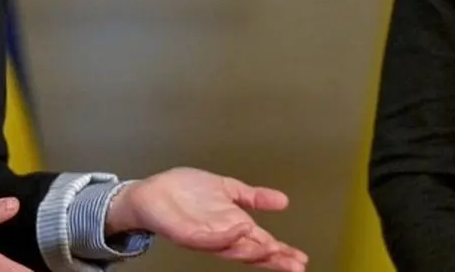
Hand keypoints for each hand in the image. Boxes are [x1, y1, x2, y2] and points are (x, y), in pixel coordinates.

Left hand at [106, 167, 307, 270]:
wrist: (153, 191)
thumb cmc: (187, 192)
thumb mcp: (228, 190)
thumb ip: (254, 197)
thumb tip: (283, 201)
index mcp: (233, 227)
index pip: (262, 243)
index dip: (281, 253)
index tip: (301, 259)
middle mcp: (222, 237)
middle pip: (251, 253)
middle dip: (273, 259)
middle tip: (295, 265)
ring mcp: (205, 237)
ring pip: (232, 250)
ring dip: (253, 251)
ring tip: (273, 249)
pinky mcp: (186, 233)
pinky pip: (208, 239)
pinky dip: (225, 237)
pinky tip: (241, 230)